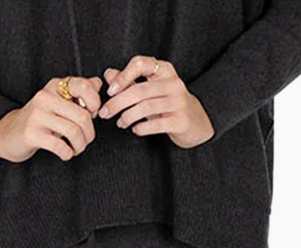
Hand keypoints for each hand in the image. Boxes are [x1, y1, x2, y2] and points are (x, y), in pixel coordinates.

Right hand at [0, 75, 103, 161]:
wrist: (11, 133)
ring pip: (73, 131)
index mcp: (55, 86)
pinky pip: (59, 146)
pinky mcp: (31, 133)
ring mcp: (37, 115)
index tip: (92, 116)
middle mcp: (45, 97)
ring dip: (80, 145)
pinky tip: (66, 154)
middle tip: (86, 141)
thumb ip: (79, 94)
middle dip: (89, 134)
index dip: (95, 103)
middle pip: (82, 115)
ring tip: (76, 149)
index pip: (84, 86)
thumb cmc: (40, 120)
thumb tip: (98, 83)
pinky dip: (68, 154)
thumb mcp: (60, 102)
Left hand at [98, 56, 214, 149]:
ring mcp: (179, 102)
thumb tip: (108, 74)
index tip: (110, 91)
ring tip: (120, 123)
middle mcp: (173, 83)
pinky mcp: (182, 121)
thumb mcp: (149, 90)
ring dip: (128, 117)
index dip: (123, 76)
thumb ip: (129, 81)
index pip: (140, 64)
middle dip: (118, 102)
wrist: (195, 122)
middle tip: (105, 113)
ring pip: (146, 107)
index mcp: (164, 70)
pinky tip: (135, 130)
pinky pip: (157, 124)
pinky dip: (142, 128)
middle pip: (139, 90)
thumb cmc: (168, 104)